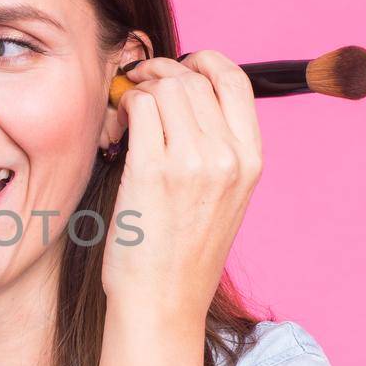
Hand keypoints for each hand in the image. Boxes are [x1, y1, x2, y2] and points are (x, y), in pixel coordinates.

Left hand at [100, 50, 262, 319]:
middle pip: (192, 79)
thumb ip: (216, 147)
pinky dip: (122, 107)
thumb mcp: (223, 197)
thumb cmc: (181, 253)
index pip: (234, 79)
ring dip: (137, 90)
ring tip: (124, 117)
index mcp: (250, 159)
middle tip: (135, 90)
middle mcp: (228, 156)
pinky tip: (115, 130)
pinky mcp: (154, 170)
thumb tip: (183, 94)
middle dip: (157, 75)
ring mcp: (193, 162)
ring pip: (163, 87)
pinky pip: (138, 107)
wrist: (162, 302)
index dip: (202, 62)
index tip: (176, 68)